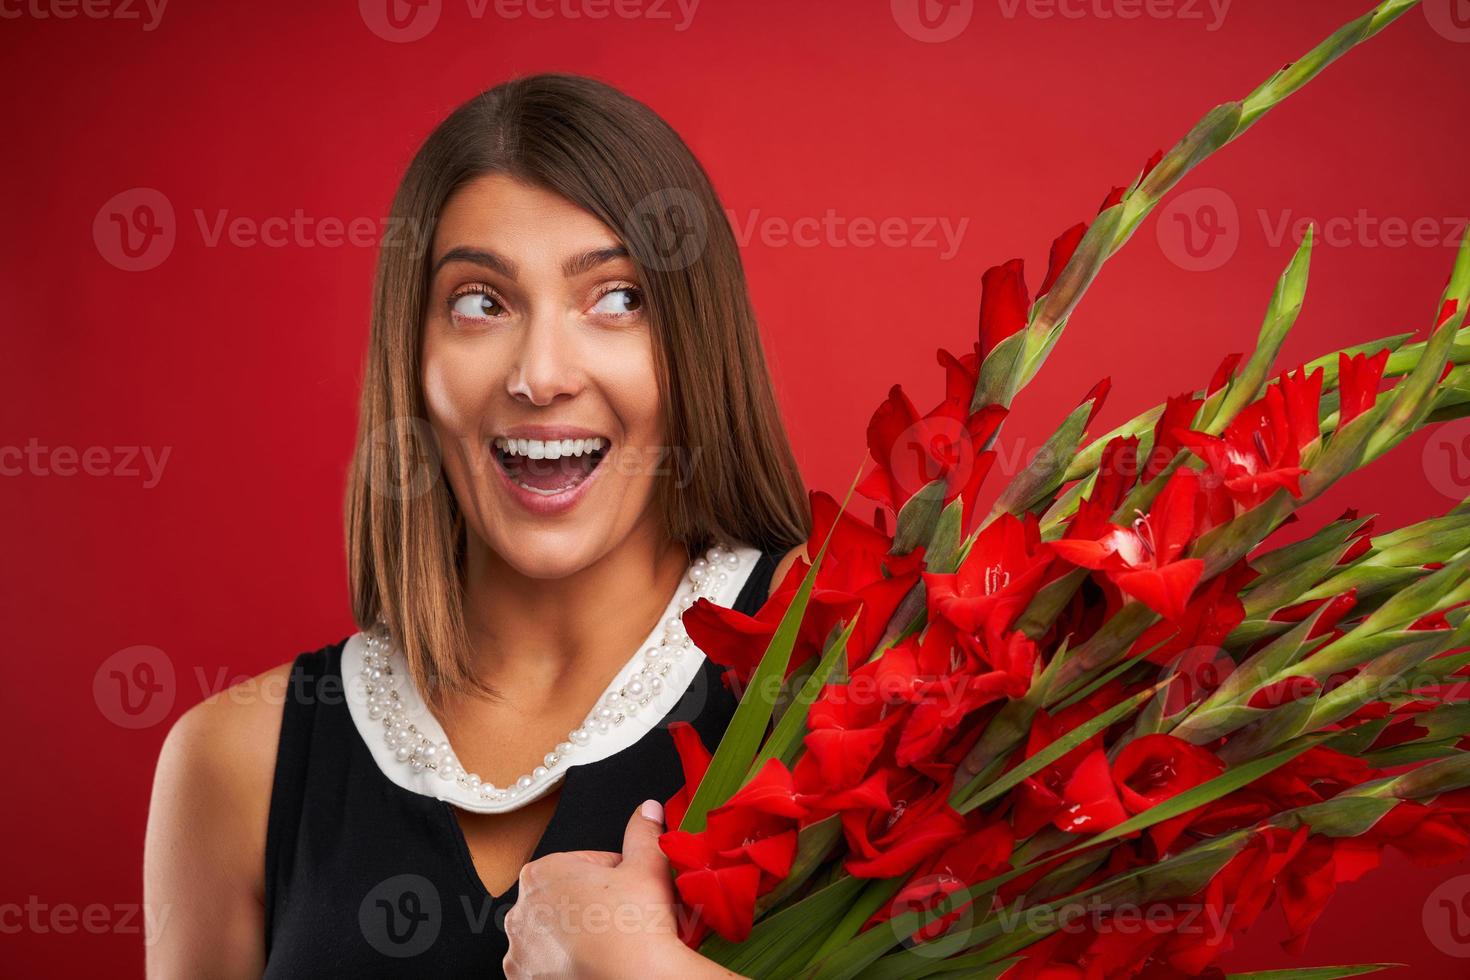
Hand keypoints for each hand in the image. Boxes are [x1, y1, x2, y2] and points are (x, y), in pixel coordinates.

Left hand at [503, 799, 738, 979]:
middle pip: (566, 899)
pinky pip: (546, 966)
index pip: (584, 865)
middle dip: (593, 904)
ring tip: (611, 944)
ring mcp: (520, 951)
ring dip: (578, 936)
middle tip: (624, 917)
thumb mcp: (647, 866)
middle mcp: (521, 911)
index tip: (630, 891)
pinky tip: (593, 965)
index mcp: (542, 872)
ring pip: (555, 935)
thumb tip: (647, 810)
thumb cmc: (635, 928)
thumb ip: (643, 832)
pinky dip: (566, 965)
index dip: (615, 877)